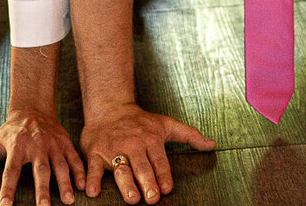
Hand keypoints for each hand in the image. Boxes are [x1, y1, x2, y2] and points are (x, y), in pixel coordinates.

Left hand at [0, 110, 84, 205]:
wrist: (32, 108)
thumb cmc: (8, 132)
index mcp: (16, 146)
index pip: (10, 171)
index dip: (7, 189)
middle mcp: (35, 145)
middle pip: (40, 169)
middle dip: (43, 189)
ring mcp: (52, 143)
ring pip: (60, 165)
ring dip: (65, 183)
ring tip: (68, 201)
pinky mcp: (64, 142)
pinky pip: (74, 158)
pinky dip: (80, 171)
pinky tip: (83, 186)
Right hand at [80, 105, 214, 202]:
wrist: (109, 108)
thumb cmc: (141, 121)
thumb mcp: (166, 124)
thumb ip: (189, 136)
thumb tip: (213, 145)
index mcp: (150, 139)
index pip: (159, 160)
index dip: (163, 175)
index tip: (167, 189)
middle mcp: (133, 143)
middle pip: (141, 166)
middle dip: (147, 182)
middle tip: (152, 198)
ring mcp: (113, 148)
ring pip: (120, 168)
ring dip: (126, 184)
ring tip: (132, 198)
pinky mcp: (95, 152)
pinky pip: (93, 168)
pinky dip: (92, 179)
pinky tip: (92, 191)